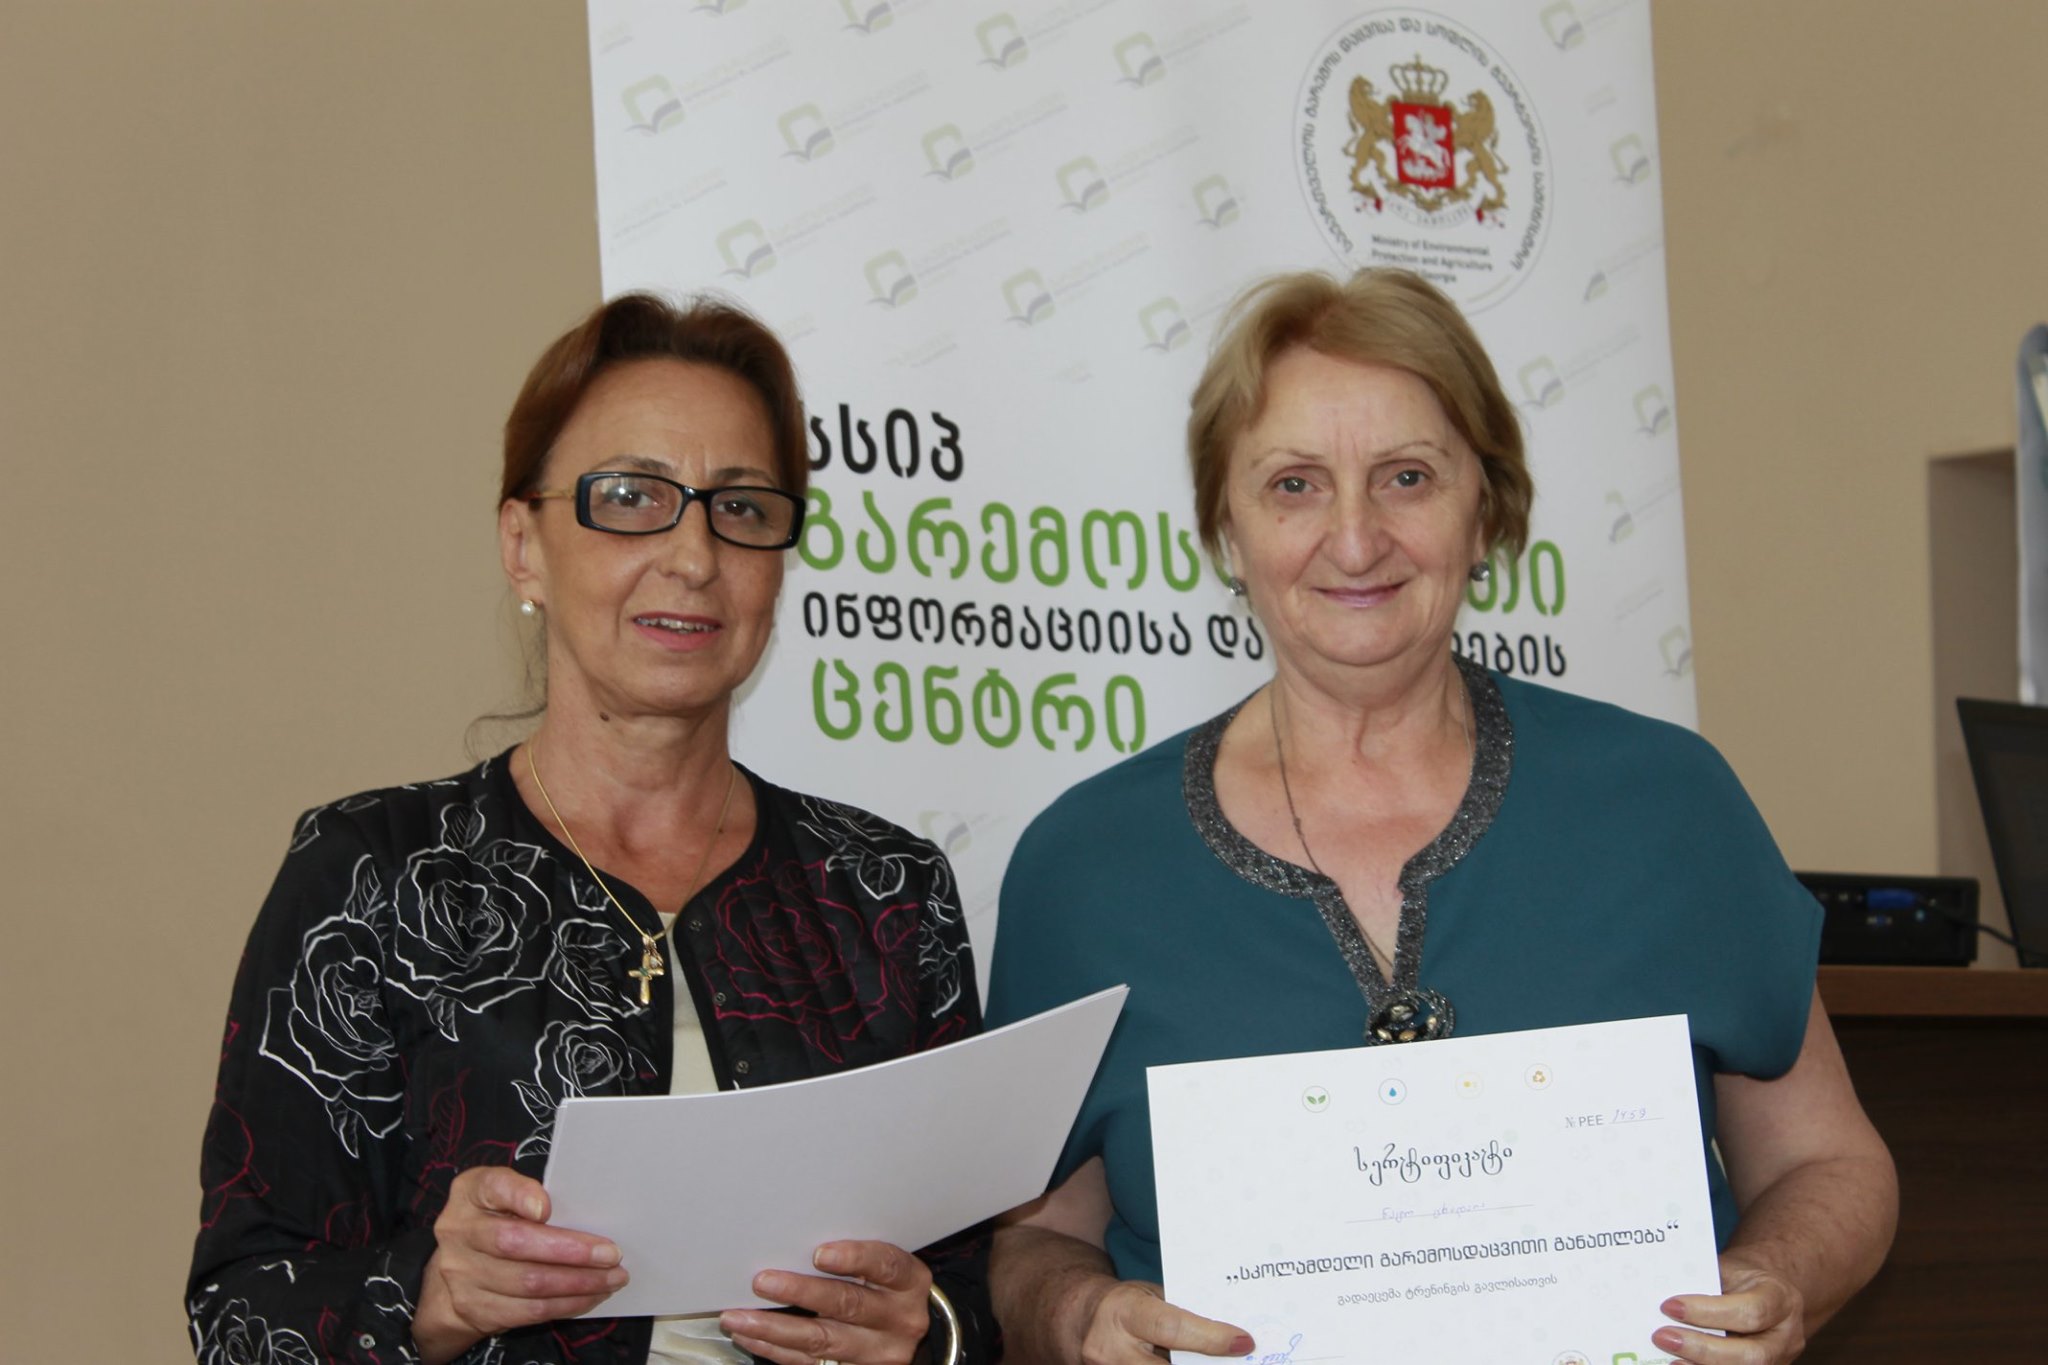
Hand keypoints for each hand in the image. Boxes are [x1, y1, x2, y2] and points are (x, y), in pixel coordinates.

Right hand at [413, 1166, 627, 1364]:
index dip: (519, 1196)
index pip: (491, 1186)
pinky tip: (591, 1296)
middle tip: (611, 1254)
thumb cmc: (496, 1220)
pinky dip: (567, 1304)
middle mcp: (459, 1233)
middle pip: (515, 1243)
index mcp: (470, 1193)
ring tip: (611, 1278)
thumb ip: (529, 1192)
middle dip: (570, 1250)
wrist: (457, 1273)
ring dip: (578, 1283)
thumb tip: (568, 1212)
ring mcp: (463, 1275)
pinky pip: (529, 1311)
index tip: (547, 1207)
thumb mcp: (504, 1194)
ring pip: (528, 1283)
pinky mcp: (477, 1308)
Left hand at [720, 1242, 935, 1364]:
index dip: (854, 1258)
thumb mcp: (888, 1266)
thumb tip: (796, 1236)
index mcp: (910, 1282)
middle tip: (762, 1281)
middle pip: (847, 1304)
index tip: (819, 1253)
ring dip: (773, 1328)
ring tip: (737, 1317)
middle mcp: (898, 1319)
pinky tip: (749, 1335)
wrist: (912, 1334)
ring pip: (822, 1340)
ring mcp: (876, 1352)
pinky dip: (774, 1348)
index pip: (885, 1266)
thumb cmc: (890, 1287)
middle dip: (800, 1292)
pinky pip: (808, 1363)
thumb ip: (857, 1254)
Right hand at [1072, 1280, 1251, 1364]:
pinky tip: (1194, 1364)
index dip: (1210, 1338)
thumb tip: (1231, 1336)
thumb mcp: (1153, 1297)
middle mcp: (1110, 1348)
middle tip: (1238, 1360)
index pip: (1172, 1327)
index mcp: (1125, 1311)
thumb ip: (1184, 1315)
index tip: (1243, 1342)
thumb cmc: (1129, 1305)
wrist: (1084, 1320)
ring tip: (1216, 1361)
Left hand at [1652, 1258, 1806, 1363]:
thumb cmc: (1743, 1279)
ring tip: (1669, 1358)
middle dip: (1703, 1349)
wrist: (1768, 1292)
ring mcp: (1778, 1360)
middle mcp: (1785, 1336)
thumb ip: (1703, 1281)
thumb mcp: (1730, 1269)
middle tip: (1663, 1337)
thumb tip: (1662, 1291)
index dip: (1708, 1312)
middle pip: (1750, 1355)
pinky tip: (1680, 1364)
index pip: (1750, 1311)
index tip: (1670, 1306)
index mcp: (1780, 1299)